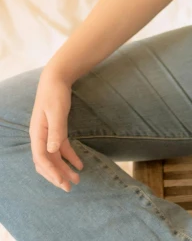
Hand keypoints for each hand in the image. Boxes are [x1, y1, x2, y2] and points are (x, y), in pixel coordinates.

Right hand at [29, 69, 83, 191]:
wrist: (56, 78)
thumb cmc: (55, 93)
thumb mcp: (56, 111)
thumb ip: (56, 131)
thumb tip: (52, 151)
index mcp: (37, 134)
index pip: (41, 159)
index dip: (51, 172)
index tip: (63, 181)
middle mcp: (40, 137)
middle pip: (46, 162)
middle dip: (56, 176)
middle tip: (69, 187)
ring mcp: (47, 135)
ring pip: (54, 158)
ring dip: (64, 169)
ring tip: (76, 180)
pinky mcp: (56, 131)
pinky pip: (61, 149)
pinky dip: (69, 157)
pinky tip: (79, 164)